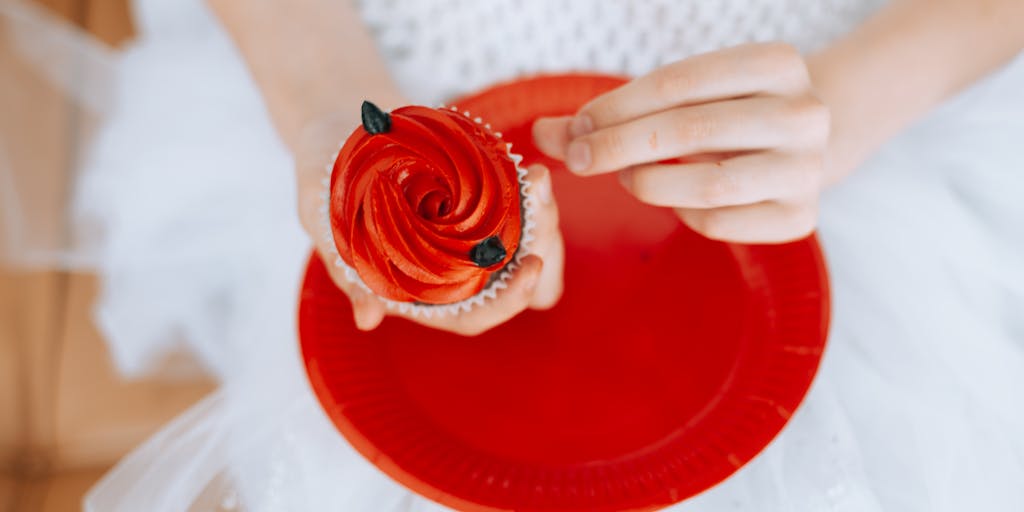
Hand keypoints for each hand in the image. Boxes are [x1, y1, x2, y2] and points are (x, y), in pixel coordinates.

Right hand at [296, 111, 563, 335]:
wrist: (335, 130)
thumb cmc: (322, 180)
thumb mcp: (323, 220)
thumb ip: (345, 270)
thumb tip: (367, 319)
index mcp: (417, 291)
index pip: (473, 315)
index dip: (506, 302)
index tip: (530, 265)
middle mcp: (451, 268)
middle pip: (513, 281)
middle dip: (541, 248)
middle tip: (543, 206)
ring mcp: (470, 234)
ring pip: (525, 243)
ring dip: (543, 218)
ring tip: (540, 179)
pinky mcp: (481, 200)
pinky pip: (521, 208)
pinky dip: (531, 194)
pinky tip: (534, 169)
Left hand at [533, 43, 829, 242]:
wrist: (799, 145)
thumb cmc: (723, 112)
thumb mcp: (678, 98)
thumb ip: (609, 116)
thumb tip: (539, 133)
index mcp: (778, 63)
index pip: (680, 82)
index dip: (618, 106)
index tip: (578, 127)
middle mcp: (805, 113)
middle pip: (692, 130)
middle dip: (620, 145)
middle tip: (580, 159)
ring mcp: (807, 168)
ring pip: (710, 183)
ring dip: (650, 182)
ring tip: (628, 178)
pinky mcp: (798, 217)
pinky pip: (720, 222)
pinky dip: (682, 212)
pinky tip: (673, 197)